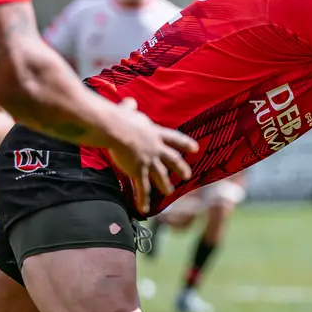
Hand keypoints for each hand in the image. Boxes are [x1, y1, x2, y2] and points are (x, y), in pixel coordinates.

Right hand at [102, 98, 198, 212]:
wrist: (115, 129)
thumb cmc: (120, 117)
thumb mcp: (127, 111)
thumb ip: (129, 107)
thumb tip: (129, 101)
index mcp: (155, 133)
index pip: (175, 138)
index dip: (185, 143)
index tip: (195, 148)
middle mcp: (156, 148)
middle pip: (172, 160)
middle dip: (180, 168)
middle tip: (187, 175)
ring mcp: (149, 161)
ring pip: (160, 176)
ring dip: (165, 185)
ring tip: (169, 192)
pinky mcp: (138, 171)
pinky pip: (142, 188)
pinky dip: (143, 200)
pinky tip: (145, 209)